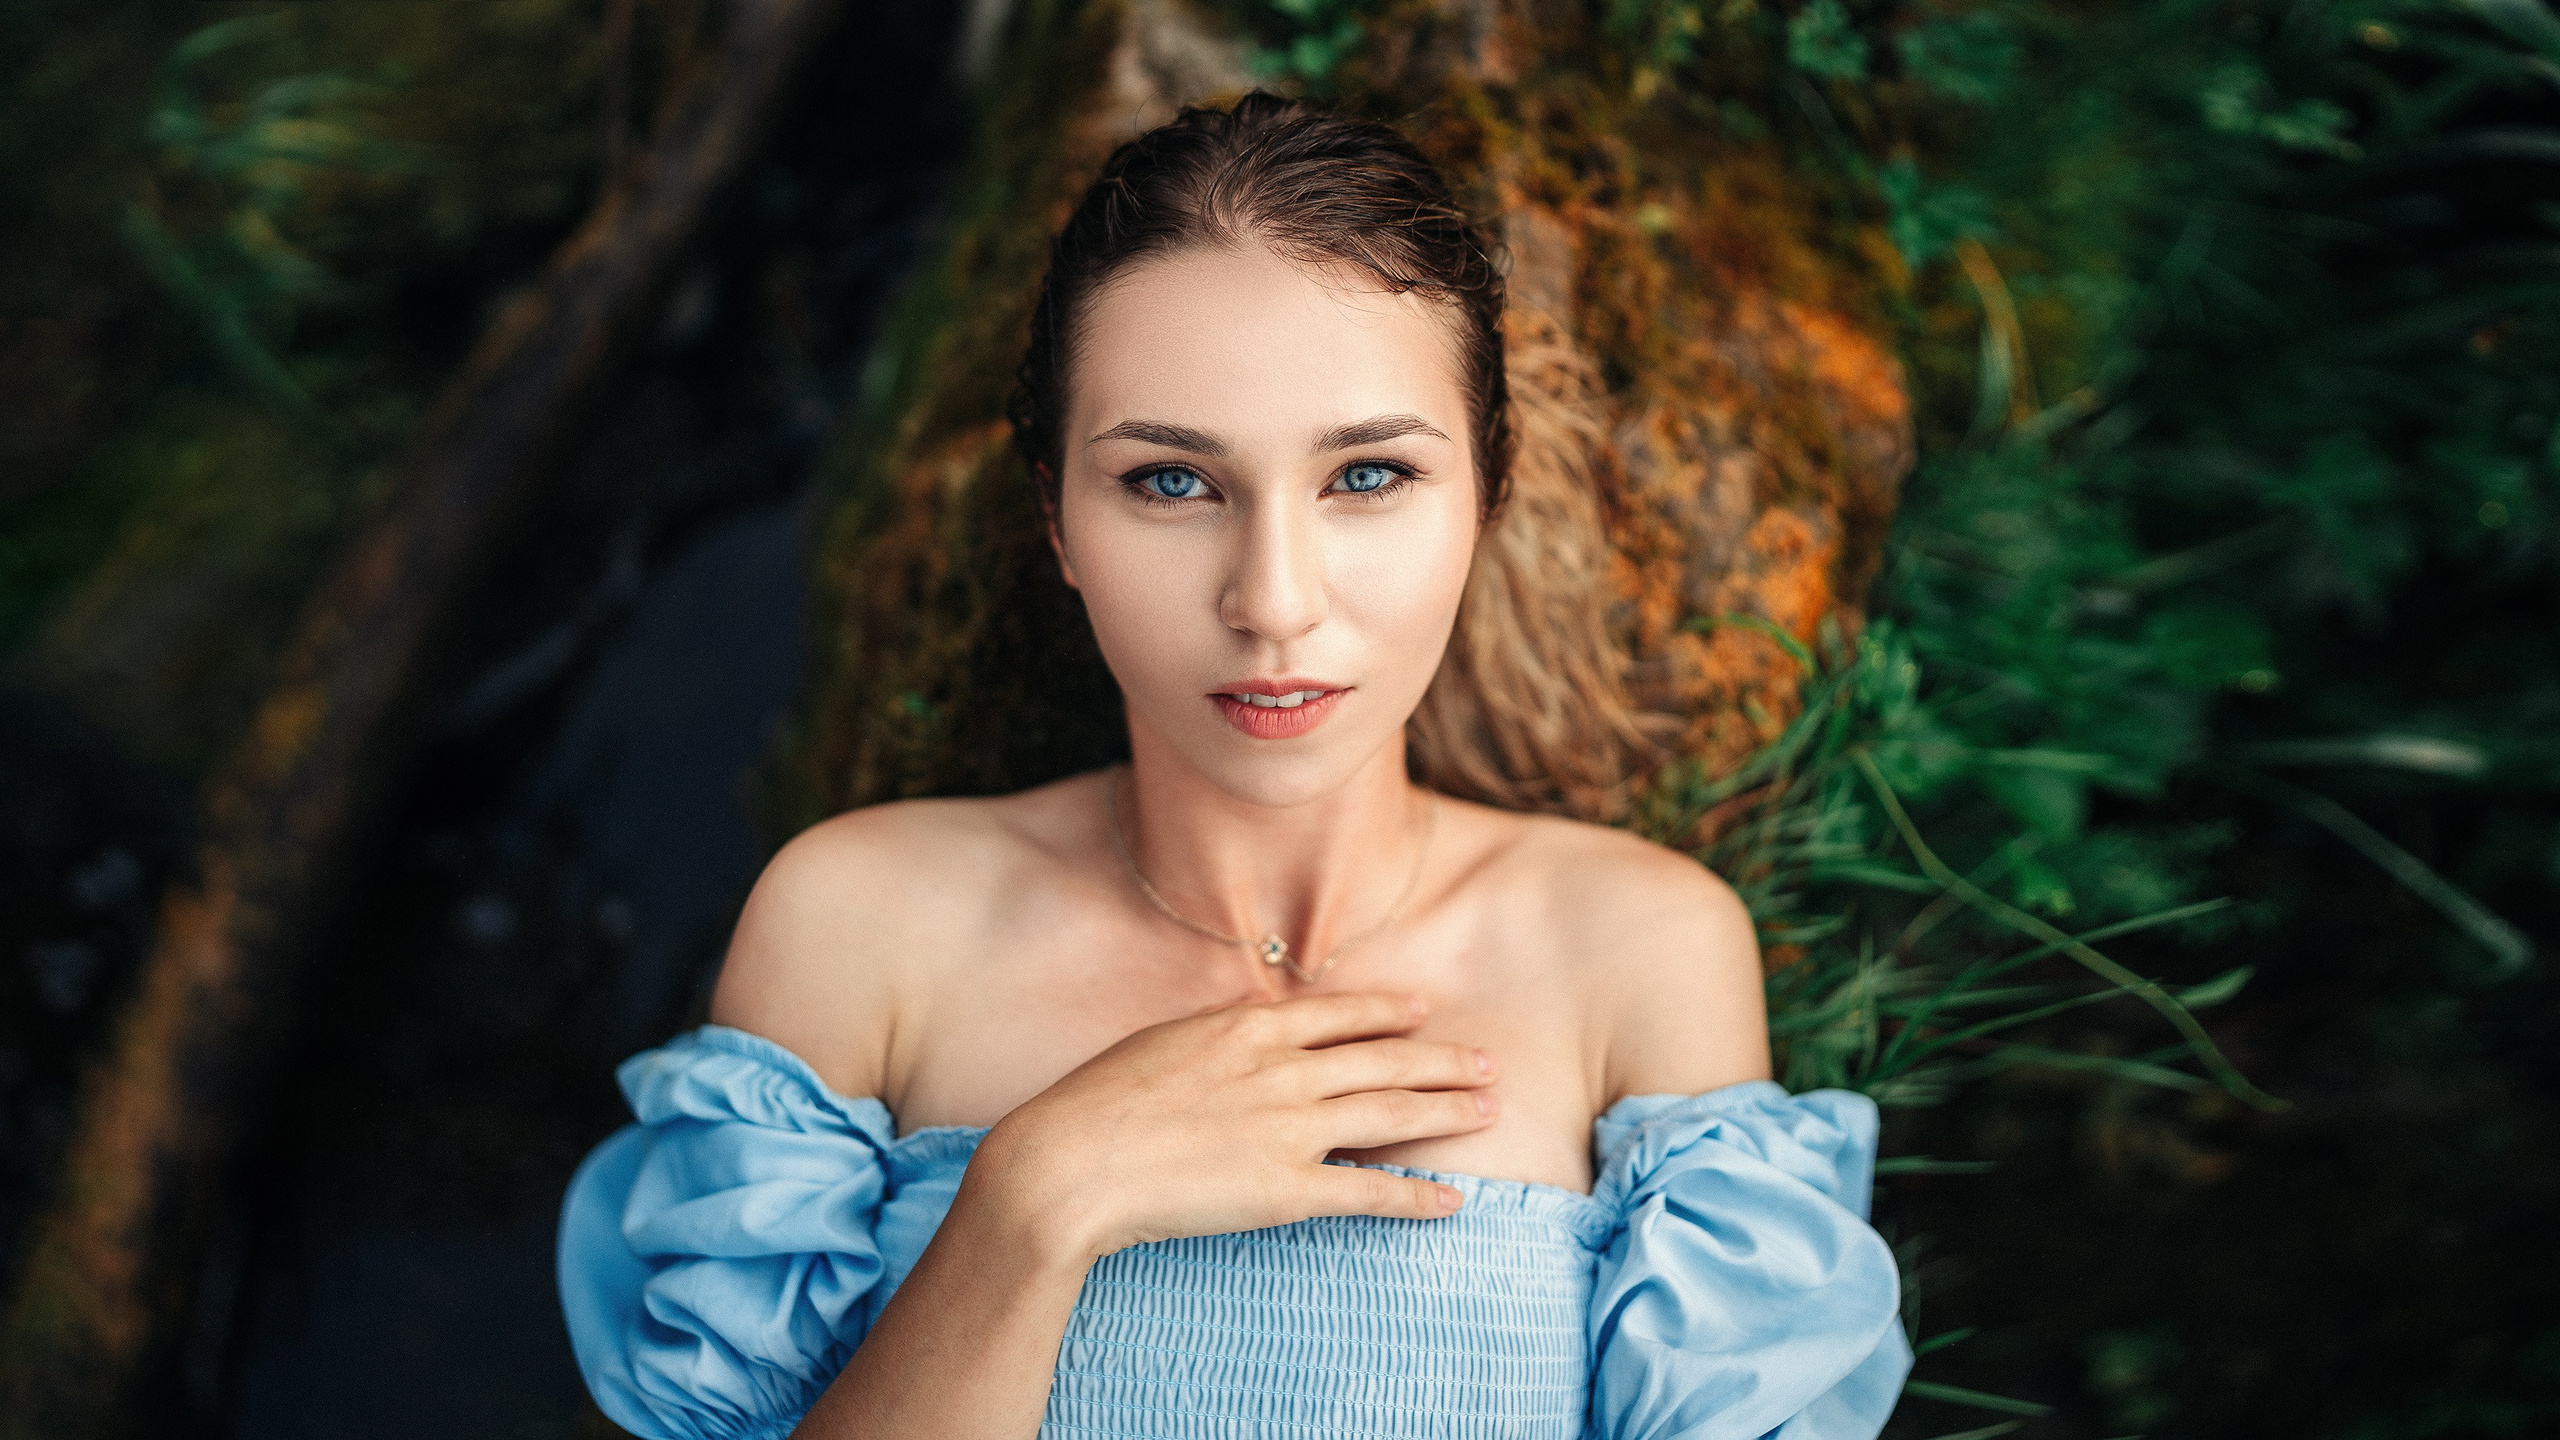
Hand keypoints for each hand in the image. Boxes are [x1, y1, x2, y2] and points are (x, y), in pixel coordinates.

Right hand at [965, 992, 1496, 1261]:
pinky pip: (1368, 1194)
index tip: (1422, 1010)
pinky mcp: (1286, 1190)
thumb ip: (1216, 1040)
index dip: (1387, 1013)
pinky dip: (1416, 1197)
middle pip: (1382, 1061)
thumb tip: (1248, 1032)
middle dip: (1441, 1061)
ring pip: (1391, 1115)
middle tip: (1489, 1062)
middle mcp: (1281, 1072)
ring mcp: (1289, 1130)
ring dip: (1447, 1111)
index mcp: (1246, 1030)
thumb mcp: (1159, 1046)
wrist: (1072, 1161)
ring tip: (1491, 1110)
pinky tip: (1452, 1200)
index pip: (1338, 1015)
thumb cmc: (1097, 1105)